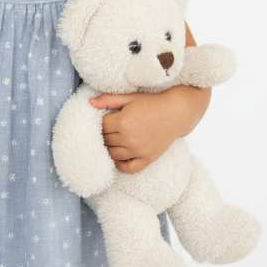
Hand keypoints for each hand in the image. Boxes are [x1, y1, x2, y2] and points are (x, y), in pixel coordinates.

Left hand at [88, 86, 209, 173]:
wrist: (176, 113)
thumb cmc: (152, 103)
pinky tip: (119, 157)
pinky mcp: (147, 159)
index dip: (101, 122)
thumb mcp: (130, 98)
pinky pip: (128, 168)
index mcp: (123, 121)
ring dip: (110, 148)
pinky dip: (120, 165)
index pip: (101, 127)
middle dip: (104, 135)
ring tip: (113, 140)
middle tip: (109, 130)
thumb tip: (90, 103)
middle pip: (106, 141)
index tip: (106, 119)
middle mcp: (130, 138)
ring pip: (113, 155)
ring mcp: (138, 150)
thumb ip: (109, 100)